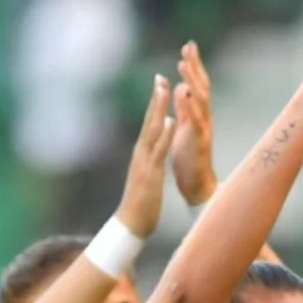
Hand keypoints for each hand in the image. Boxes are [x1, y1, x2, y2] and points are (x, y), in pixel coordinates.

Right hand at [115, 75, 174, 238]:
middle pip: (148, 121)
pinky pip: (159, 151)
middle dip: (155, 99)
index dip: (154, 106)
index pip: (149, 125)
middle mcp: (141, 154)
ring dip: (159, 109)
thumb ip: (148, 162)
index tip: (159, 86)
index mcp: (142, 155)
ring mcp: (145, 163)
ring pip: (153, 130)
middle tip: (160, 76)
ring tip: (165, 88)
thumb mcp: (146, 177)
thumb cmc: (141, 205)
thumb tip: (150, 153)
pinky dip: (165, 135)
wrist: (131, 226)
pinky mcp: (151, 174)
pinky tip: (172, 121)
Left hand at [171, 42, 216, 206]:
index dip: (192, 66)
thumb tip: (180, 87)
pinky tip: (185, 94)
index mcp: (196, 115)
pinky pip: (197, 123)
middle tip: (188, 46)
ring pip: (200, 101)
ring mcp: (203, 130)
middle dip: (195, 66)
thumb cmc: (189, 158)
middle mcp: (203, 119)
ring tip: (183, 65)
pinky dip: (191, 108)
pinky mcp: (200, 144)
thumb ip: (183, 108)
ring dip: (192, 81)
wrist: (197, 187)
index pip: (196, 85)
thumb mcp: (184, 128)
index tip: (187, 47)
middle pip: (201, 87)